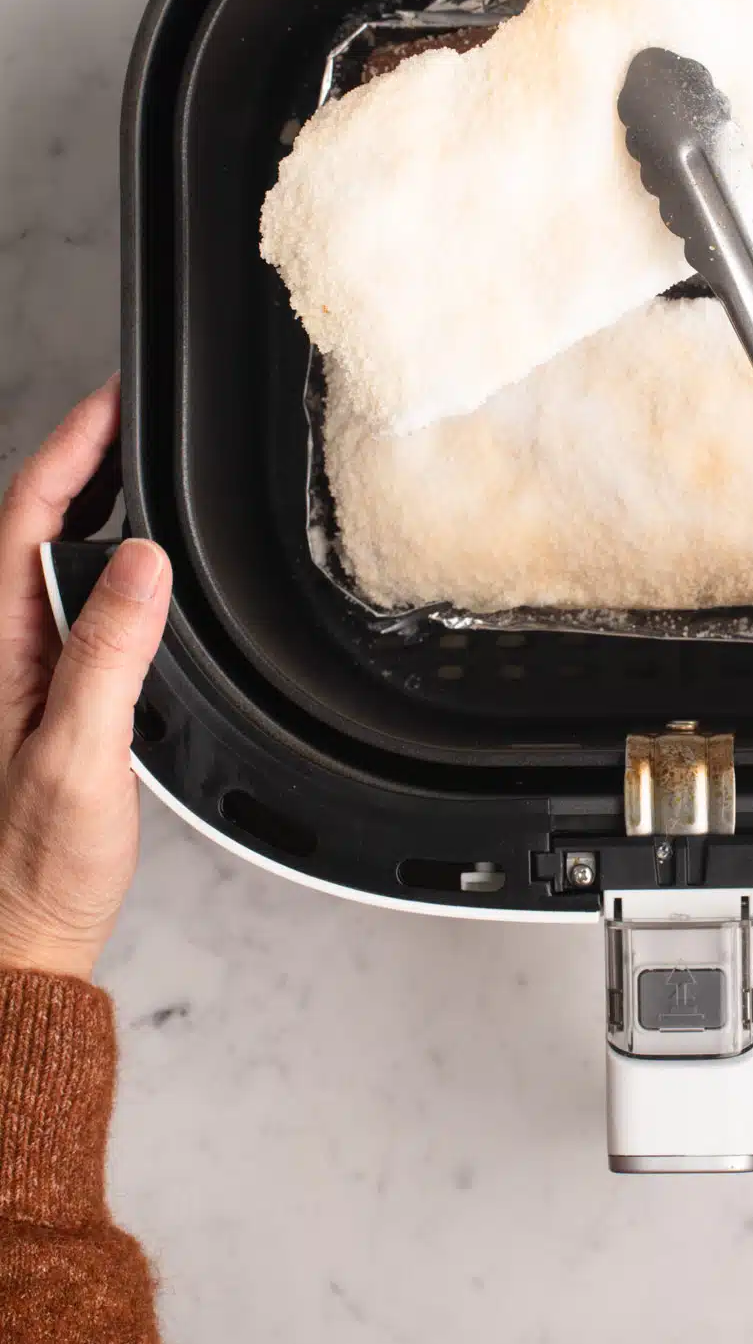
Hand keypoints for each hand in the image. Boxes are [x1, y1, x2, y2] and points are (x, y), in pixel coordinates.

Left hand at [0, 379, 170, 979]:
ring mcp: (19, 673)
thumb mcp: (76, 757)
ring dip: (90, 503)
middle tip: (135, 414)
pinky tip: (136, 563)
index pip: (24, 518)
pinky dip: (104, 561)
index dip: (69, 450)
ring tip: (139, 463)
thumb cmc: (30, 866)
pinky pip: (71, 606)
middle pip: (32, 525)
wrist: (18, 941)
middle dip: (82, 458)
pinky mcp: (44, 700)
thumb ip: (105, 656)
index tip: (111, 402)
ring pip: (48, 561)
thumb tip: (144, 563)